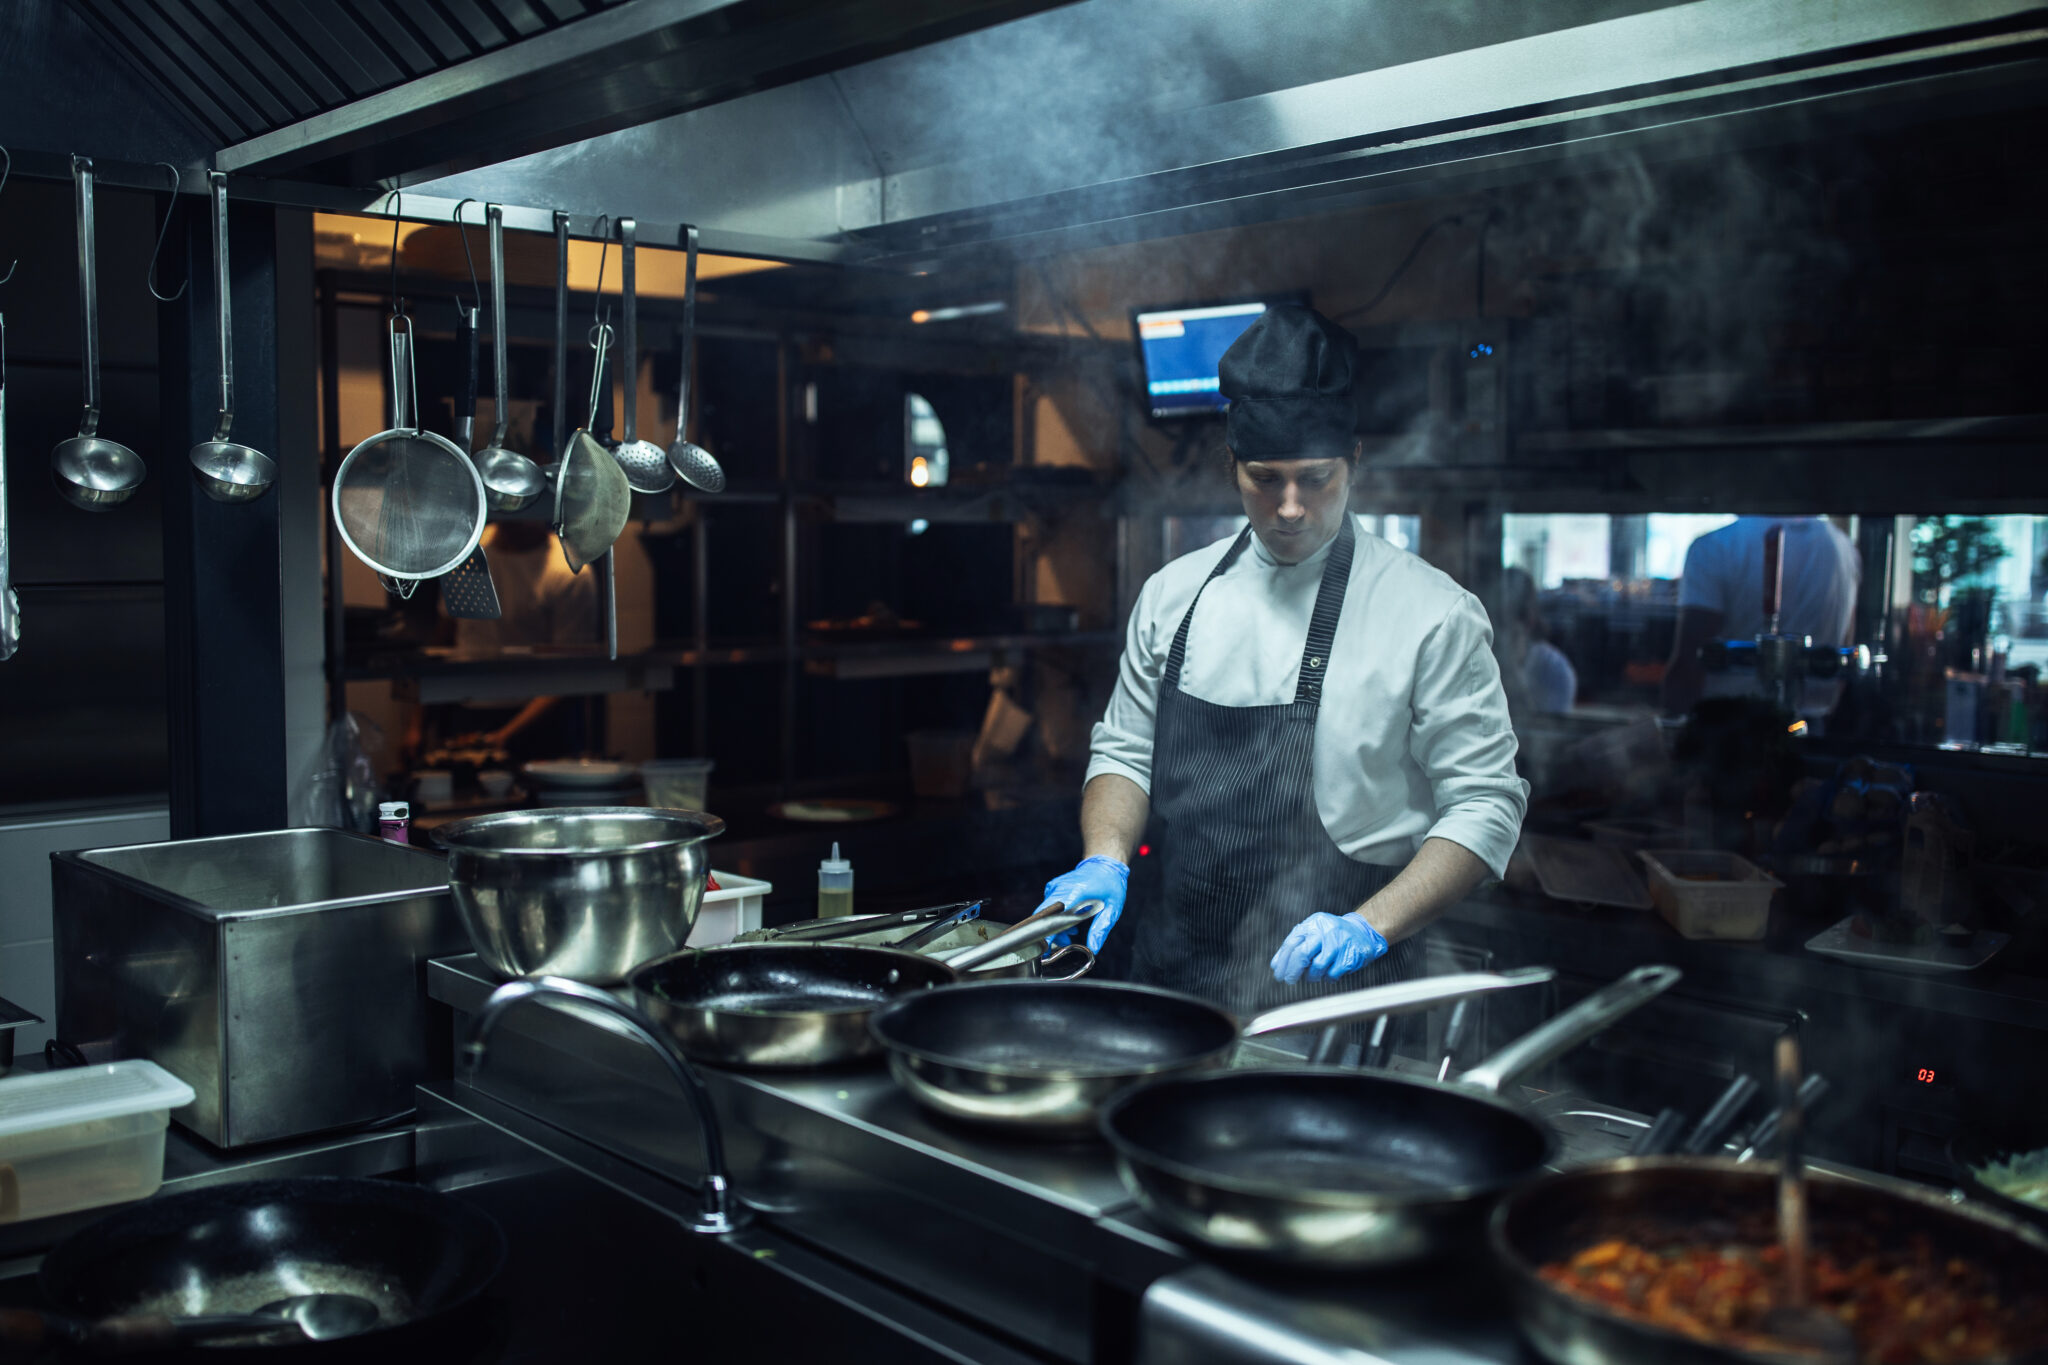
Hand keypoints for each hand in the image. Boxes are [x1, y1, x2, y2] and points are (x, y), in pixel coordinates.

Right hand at [1036, 856, 1128, 954]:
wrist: (1105, 864)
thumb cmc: (1111, 884)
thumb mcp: (1113, 908)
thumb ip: (1101, 928)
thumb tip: (1093, 947)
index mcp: (1075, 891)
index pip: (1054, 915)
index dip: (1048, 933)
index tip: (1047, 949)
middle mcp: (1060, 887)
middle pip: (1044, 916)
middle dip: (1051, 933)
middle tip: (1065, 942)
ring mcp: (1055, 886)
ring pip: (1045, 912)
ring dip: (1054, 926)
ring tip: (1071, 933)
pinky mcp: (1053, 887)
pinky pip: (1048, 906)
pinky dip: (1055, 917)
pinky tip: (1070, 920)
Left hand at [1270, 912, 1387, 984]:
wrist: (1364, 931)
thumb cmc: (1332, 934)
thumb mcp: (1313, 931)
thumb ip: (1295, 945)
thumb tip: (1275, 964)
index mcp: (1314, 924)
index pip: (1292, 942)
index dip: (1282, 960)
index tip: (1278, 974)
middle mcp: (1326, 931)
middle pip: (1302, 954)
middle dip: (1293, 971)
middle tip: (1289, 980)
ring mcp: (1340, 944)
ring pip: (1317, 967)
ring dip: (1312, 976)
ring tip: (1313, 976)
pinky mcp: (1350, 957)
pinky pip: (1332, 974)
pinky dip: (1327, 978)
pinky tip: (1328, 974)